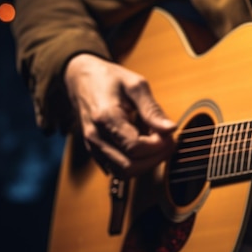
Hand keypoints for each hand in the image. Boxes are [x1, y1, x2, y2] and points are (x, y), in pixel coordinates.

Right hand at [64, 53, 175, 176]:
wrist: (81, 78)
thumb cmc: (108, 79)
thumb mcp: (136, 86)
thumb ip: (152, 110)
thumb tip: (171, 129)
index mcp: (105, 117)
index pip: (135, 147)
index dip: (158, 146)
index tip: (169, 134)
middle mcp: (95, 137)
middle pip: (130, 167)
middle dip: (154, 159)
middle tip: (167, 142)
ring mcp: (93, 147)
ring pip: (123, 173)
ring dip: (145, 163)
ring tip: (156, 143)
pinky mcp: (96, 152)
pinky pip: (118, 168)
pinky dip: (135, 162)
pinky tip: (143, 145)